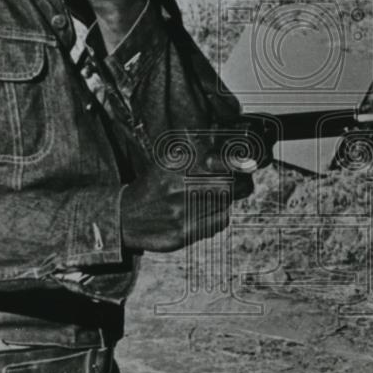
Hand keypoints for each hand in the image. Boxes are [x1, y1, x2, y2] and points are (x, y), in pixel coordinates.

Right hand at [121, 150, 253, 252]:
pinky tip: (208, 211)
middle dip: (238, 183)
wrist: (125, 217)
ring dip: (226, 199)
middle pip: (227, 186)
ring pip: (224, 205)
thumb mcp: (167, 162)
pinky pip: (217, 223)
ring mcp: (183, 214)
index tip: (247, 163)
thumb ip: (192, 151)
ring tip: (215, 196)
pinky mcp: (184, 234)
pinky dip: (220, 216)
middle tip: (241, 181)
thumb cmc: (151, 186)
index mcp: (177, 169)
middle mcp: (180, 190)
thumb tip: (220, 138)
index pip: (218, 163)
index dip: (237, 164)